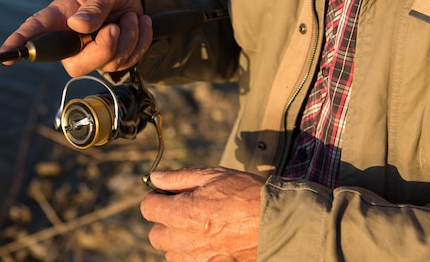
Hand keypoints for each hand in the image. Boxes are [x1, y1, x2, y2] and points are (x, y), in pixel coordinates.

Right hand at [0, 0, 152, 75]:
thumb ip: (96, 5)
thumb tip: (77, 26)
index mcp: (62, 15)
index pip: (36, 30)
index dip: (20, 43)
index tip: (8, 54)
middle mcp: (72, 40)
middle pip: (75, 64)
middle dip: (102, 49)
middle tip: (115, 27)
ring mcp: (92, 53)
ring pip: (106, 64)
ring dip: (128, 39)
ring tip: (131, 16)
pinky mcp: (113, 60)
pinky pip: (127, 62)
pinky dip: (140, 41)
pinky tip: (140, 23)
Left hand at [140, 167, 263, 261]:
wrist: (281, 222)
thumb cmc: (248, 194)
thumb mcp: (213, 175)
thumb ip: (179, 178)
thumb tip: (156, 177)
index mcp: (181, 213)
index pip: (147, 208)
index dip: (157, 197)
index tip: (169, 193)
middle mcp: (185, 240)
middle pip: (155, 235)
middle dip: (165, 221)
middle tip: (184, 209)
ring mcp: (199, 259)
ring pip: (172, 253)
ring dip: (178, 240)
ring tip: (201, 226)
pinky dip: (195, 254)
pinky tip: (212, 240)